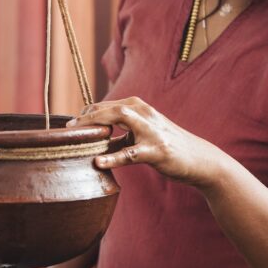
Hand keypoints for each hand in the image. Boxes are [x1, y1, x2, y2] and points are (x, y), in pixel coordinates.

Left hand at [68, 97, 220, 186]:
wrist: (200, 160)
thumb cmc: (168, 146)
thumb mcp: (145, 133)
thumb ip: (124, 130)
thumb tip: (96, 134)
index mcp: (140, 108)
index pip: (108, 105)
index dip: (87, 112)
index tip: (71, 124)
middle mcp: (146, 113)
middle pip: (110, 108)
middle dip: (86, 116)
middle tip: (68, 128)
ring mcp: (152, 131)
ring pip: (120, 119)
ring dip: (96, 125)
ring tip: (76, 134)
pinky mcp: (157, 151)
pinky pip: (131, 153)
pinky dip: (113, 157)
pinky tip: (98, 162)